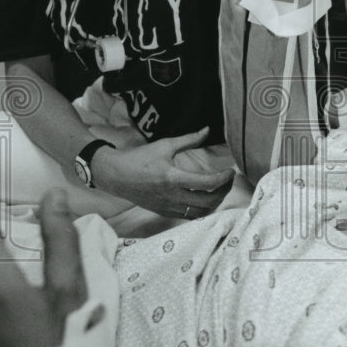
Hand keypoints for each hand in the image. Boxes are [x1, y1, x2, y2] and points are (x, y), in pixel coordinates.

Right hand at [91, 127, 234, 217]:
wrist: (115, 175)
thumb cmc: (139, 158)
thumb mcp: (164, 145)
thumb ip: (188, 139)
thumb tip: (207, 130)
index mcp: (172, 178)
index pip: (207, 183)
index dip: (224, 179)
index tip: (230, 172)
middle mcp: (172, 196)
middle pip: (208, 201)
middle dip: (223, 192)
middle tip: (228, 181)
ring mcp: (168, 207)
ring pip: (201, 212)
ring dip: (215, 202)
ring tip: (219, 190)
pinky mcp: (164, 212)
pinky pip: (190, 216)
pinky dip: (202, 209)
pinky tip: (205, 198)